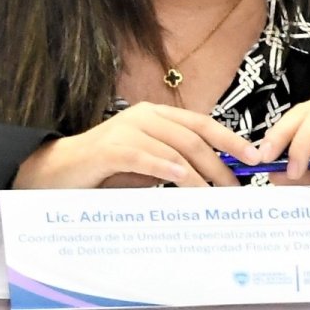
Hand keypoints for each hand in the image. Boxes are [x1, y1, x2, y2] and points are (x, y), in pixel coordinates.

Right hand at [13, 102, 259, 188]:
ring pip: (175, 147)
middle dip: (220, 164)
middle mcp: (145, 116)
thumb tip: (212, 179)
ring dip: (200, 173)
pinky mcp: (111, 148)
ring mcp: (127, 128)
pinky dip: (167, 168)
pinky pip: (147, 157)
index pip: (201, 123)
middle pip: (193, 137)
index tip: (253, 157)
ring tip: (214, 193)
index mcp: (155, 115)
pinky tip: (183, 179)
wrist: (56, 170)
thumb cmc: (105, 170)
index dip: (230, 139)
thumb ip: (173, 165)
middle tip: (235, 188)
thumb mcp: (145, 164)